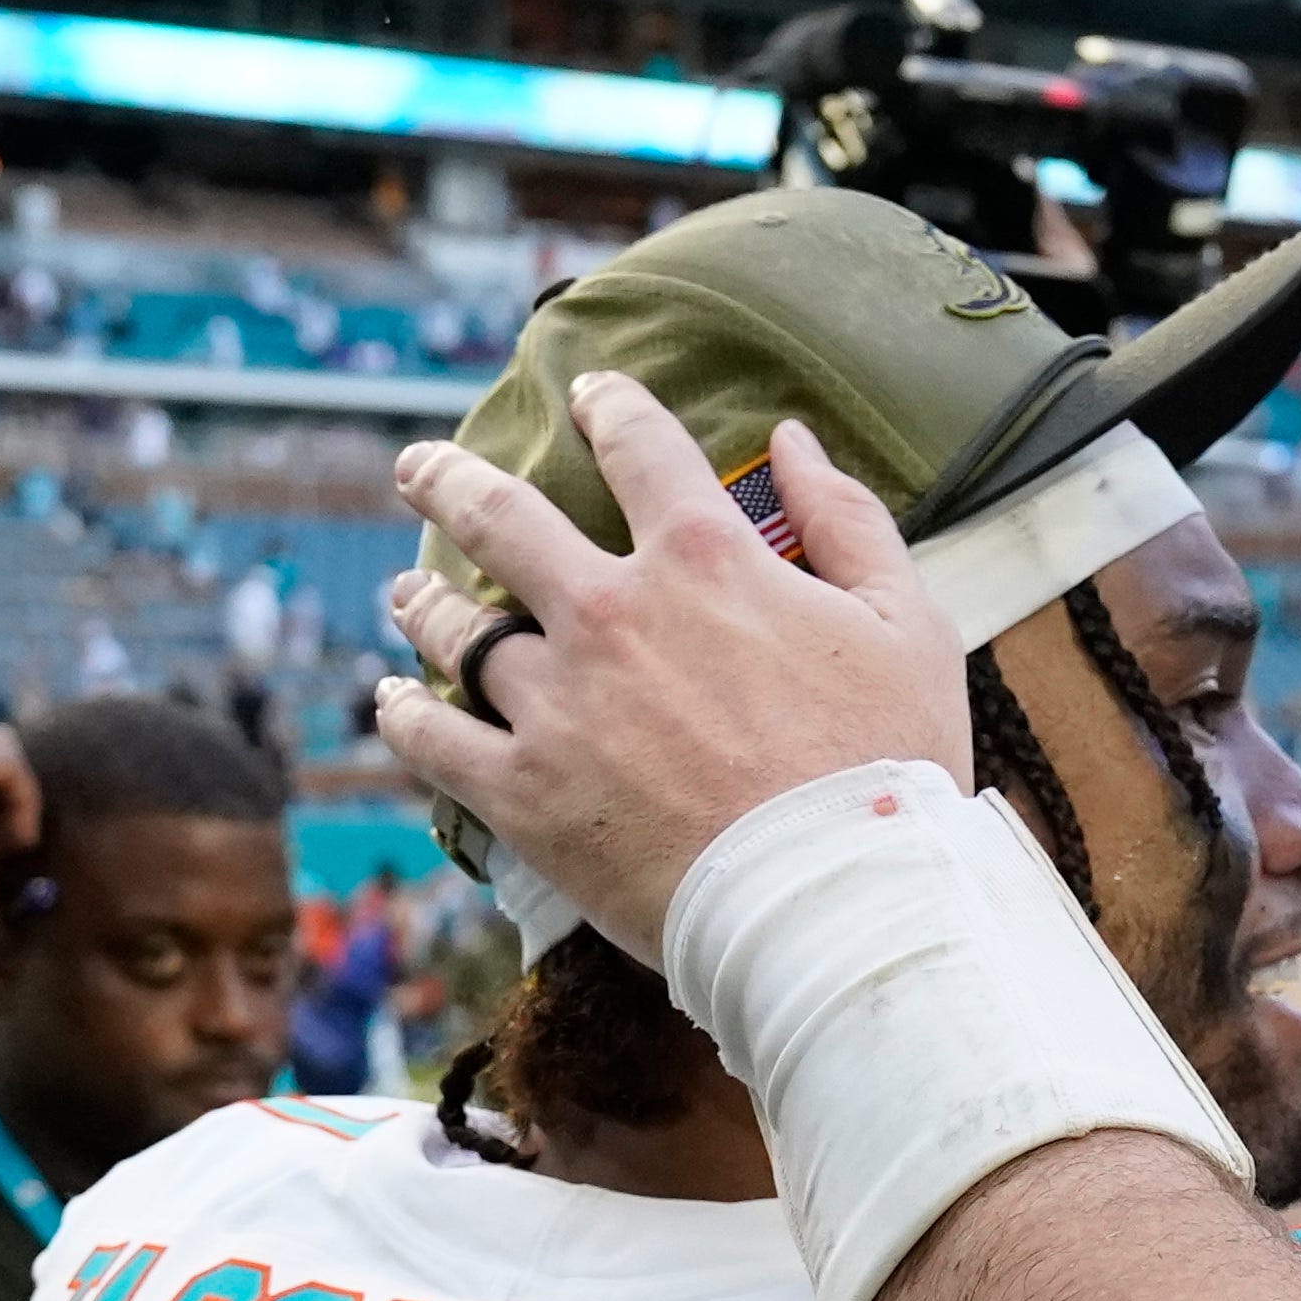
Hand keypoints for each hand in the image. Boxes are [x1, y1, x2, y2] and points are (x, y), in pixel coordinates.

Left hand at [376, 391, 970, 959]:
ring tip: (406, 591)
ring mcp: (556, 702)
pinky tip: (392, 702)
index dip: (610, 407)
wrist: (834, 904)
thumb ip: (849, 519)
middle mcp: (611, 612)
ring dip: (423, 600)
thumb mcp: (908, 625)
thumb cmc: (889, 768)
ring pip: (455, 627)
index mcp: (705, 560)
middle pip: (500, 517)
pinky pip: (435, 738)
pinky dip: (404, 715)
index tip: (589, 396)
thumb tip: (794, 440)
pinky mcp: (524, 792)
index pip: (639, 446)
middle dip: (451, 478)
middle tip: (421, 466)